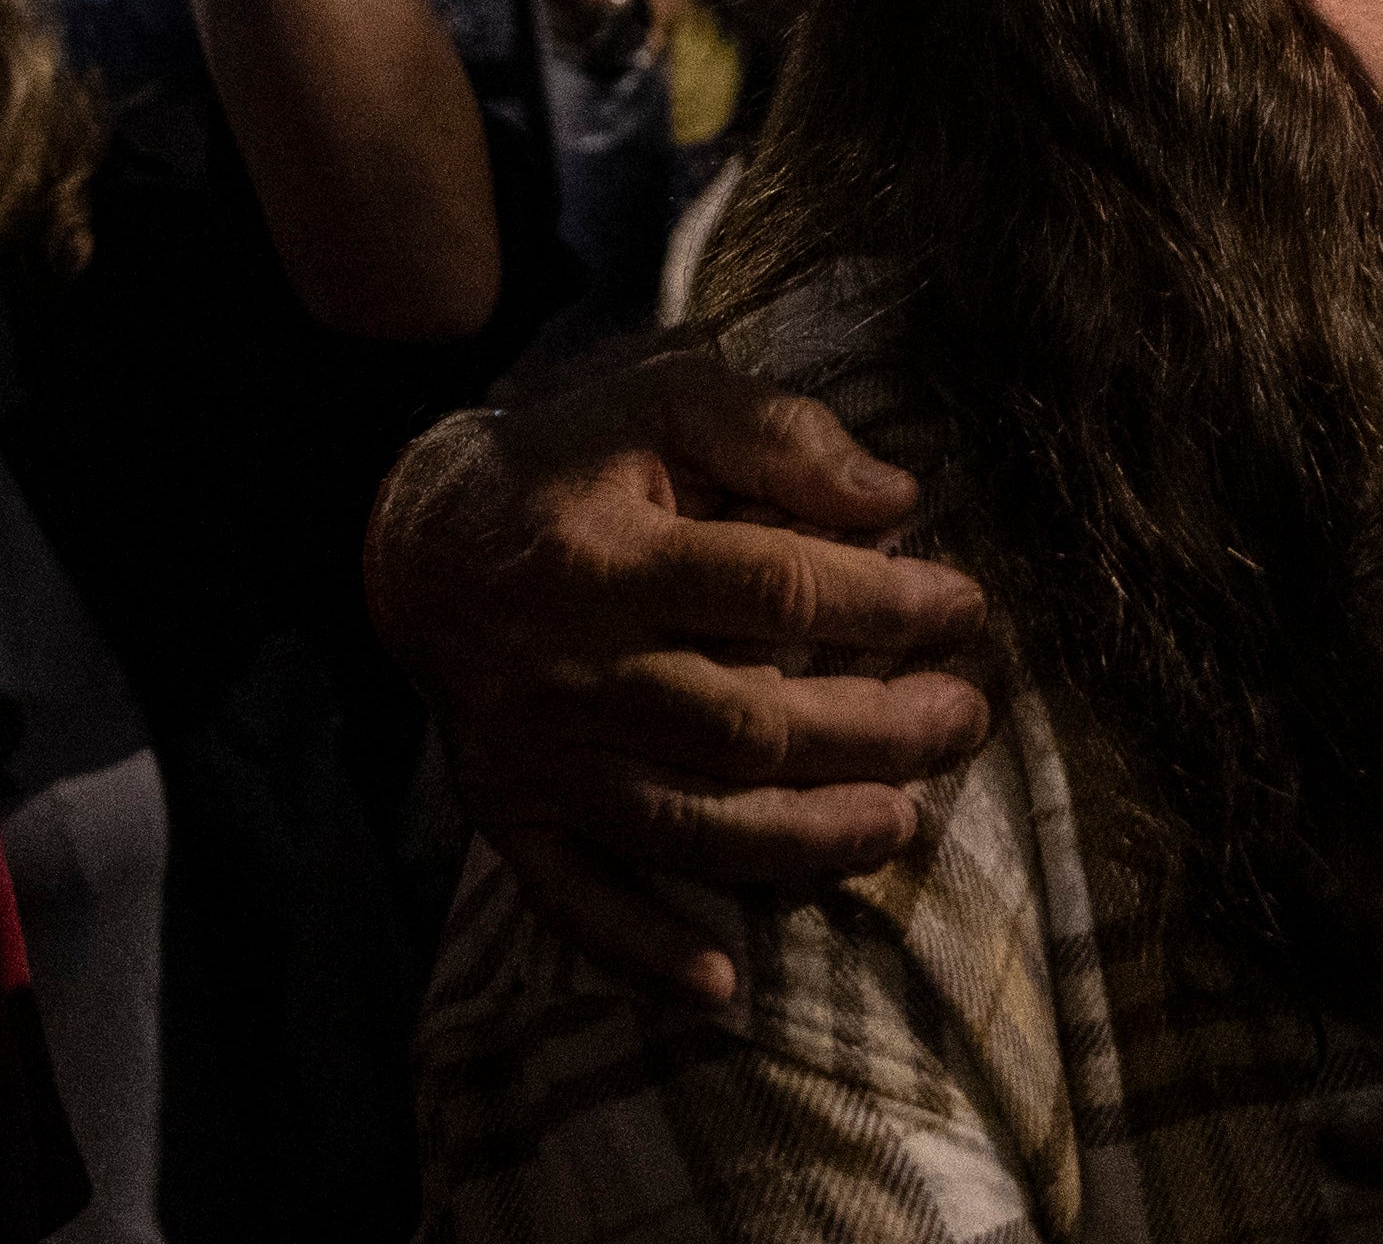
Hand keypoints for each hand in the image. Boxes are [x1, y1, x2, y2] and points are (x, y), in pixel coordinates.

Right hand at [363, 352, 992, 1004]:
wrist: (419, 533)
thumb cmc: (569, 458)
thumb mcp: (665, 398)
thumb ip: (777, 436)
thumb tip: (894, 498)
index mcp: (605, 556)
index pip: (770, 590)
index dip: (881, 603)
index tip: (963, 606)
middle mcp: (566, 667)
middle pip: (743, 725)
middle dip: (872, 733)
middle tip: (963, 718)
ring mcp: (533, 754)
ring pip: (682, 824)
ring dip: (801, 840)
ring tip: (901, 822)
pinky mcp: (508, 810)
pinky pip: (571, 901)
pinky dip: (643, 950)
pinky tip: (724, 983)